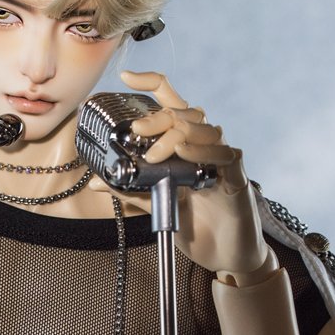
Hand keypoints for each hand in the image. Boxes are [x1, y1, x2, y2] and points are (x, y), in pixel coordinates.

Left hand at [88, 69, 268, 278]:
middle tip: (136, 130)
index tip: (126, 77)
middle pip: (184, 114)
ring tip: (155, 153)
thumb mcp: (158, 205)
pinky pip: (224, 157)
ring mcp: (223, 160)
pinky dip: (204, 153)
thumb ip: (132, 190)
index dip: (151, 84)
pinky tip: (186, 154)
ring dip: (177, 137)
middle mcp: (204, 147)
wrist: (227, 257)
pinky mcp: (237, 179)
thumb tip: (97, 180)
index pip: (171, 105)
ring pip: (204, 130)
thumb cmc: (197, 227)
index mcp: (185, 147)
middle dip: (158, 117)